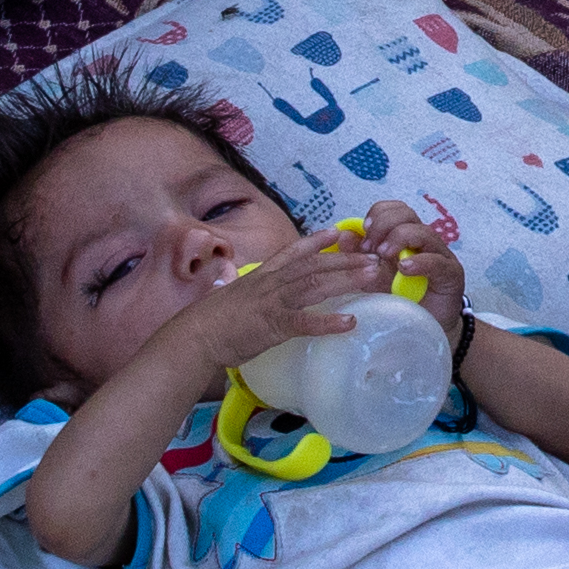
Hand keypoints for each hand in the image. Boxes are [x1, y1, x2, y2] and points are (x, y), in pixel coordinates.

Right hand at [184, 221, 423, 372]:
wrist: (195, 336)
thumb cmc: (210, 321)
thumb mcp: (230, 297)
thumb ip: (239, 288)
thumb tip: (232, 280)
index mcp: (261, 276)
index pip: (292, 252)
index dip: (316, 241)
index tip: (337, 232)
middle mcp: (270, 283)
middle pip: (314, 266)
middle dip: (345, 260)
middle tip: (373, 258)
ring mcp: (273, 302)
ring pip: (315, 285)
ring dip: (346, 280)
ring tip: (372, 278)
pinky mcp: (273, 325)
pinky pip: (306, 322)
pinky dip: (329, 322)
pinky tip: (350, 322)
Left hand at [360, 199, 472, 332]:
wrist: (426, 328)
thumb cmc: (402, 299)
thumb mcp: (374, 277)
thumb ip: (360, 258)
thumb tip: (344, 235)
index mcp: (407, 236)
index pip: (396, 209)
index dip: (379, 214)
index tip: (364, 231)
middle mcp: (425, 241)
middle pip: (408, 214)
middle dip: (385, 224)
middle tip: (371, 248)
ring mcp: (441, 256)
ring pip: (423, 232)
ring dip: (399, 239)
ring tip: (383, 256)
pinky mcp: (452, 274)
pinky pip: (437, 261)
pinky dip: (420, 261)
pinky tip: (404, 268)